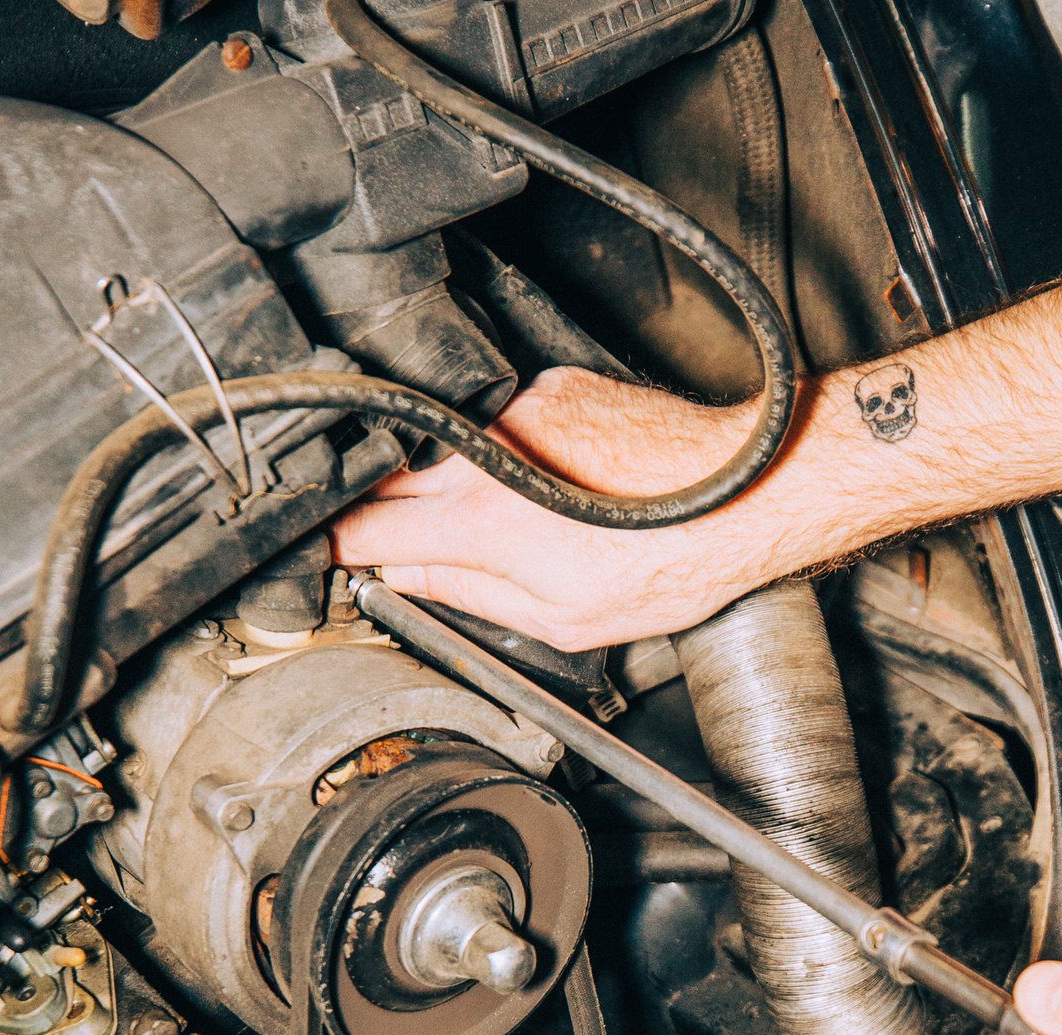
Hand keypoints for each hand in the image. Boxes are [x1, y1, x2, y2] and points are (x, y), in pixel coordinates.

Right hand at [328, 368, 790, 650]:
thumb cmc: (673, 562)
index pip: (366, 527)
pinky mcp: (548, 386)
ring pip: (439, 444)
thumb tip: (408, 580)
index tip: (320, 558)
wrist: (741, 493)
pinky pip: (490, 422)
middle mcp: (487, 453)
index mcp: (483, 521)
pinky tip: (533, 485)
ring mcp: (516, 411)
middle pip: (389, 477)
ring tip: (475, 523)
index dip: (332, 547)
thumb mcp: (564, 620)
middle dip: (374, 510)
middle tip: (376, 543)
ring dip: (437, 479)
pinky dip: (492, 452)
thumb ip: (471, 597)